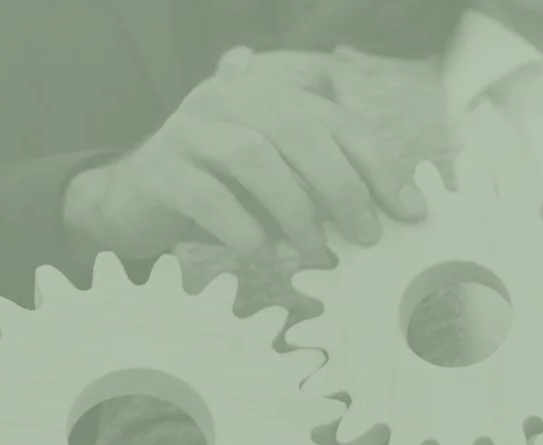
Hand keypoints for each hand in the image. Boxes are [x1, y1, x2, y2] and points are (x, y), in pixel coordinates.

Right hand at [62, 48, 424, 261]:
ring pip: (254, 157)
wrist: (132, 200)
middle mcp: (229, 99)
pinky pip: (209, 197)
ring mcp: (189, 129)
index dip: (379, 163)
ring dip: (297, 209)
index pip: (336, 118)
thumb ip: (326, 175)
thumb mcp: (280, 174)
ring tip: (319, 251)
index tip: (409, 210)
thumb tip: (396, 205)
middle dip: (343, 186)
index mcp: (267, 92)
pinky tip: (266, 256)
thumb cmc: (224, 189)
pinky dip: (245, 230)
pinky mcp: (159, 170)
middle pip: (298, 129)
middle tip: (368, 235)